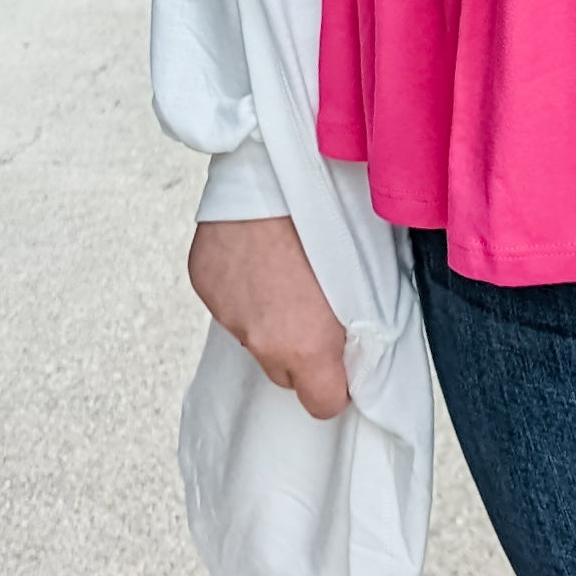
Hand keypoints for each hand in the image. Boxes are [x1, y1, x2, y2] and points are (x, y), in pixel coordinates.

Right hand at [187, 215, 351, 418]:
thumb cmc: (332, 215)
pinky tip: (258, 255)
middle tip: (316, 309)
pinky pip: (229, 302)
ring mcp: (228, 314)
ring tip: (286, 271)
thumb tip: (365, 344)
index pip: (323, 404)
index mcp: (308, 347)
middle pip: (284, 372)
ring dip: (270, 317)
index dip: (335, 383)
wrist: (274, 171)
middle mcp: (263, 340)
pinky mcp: (205, 285)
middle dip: (301, 350)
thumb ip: (361, 327)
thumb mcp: (370, 280)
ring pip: (254, 335)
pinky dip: (244, 289)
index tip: (343, 361)